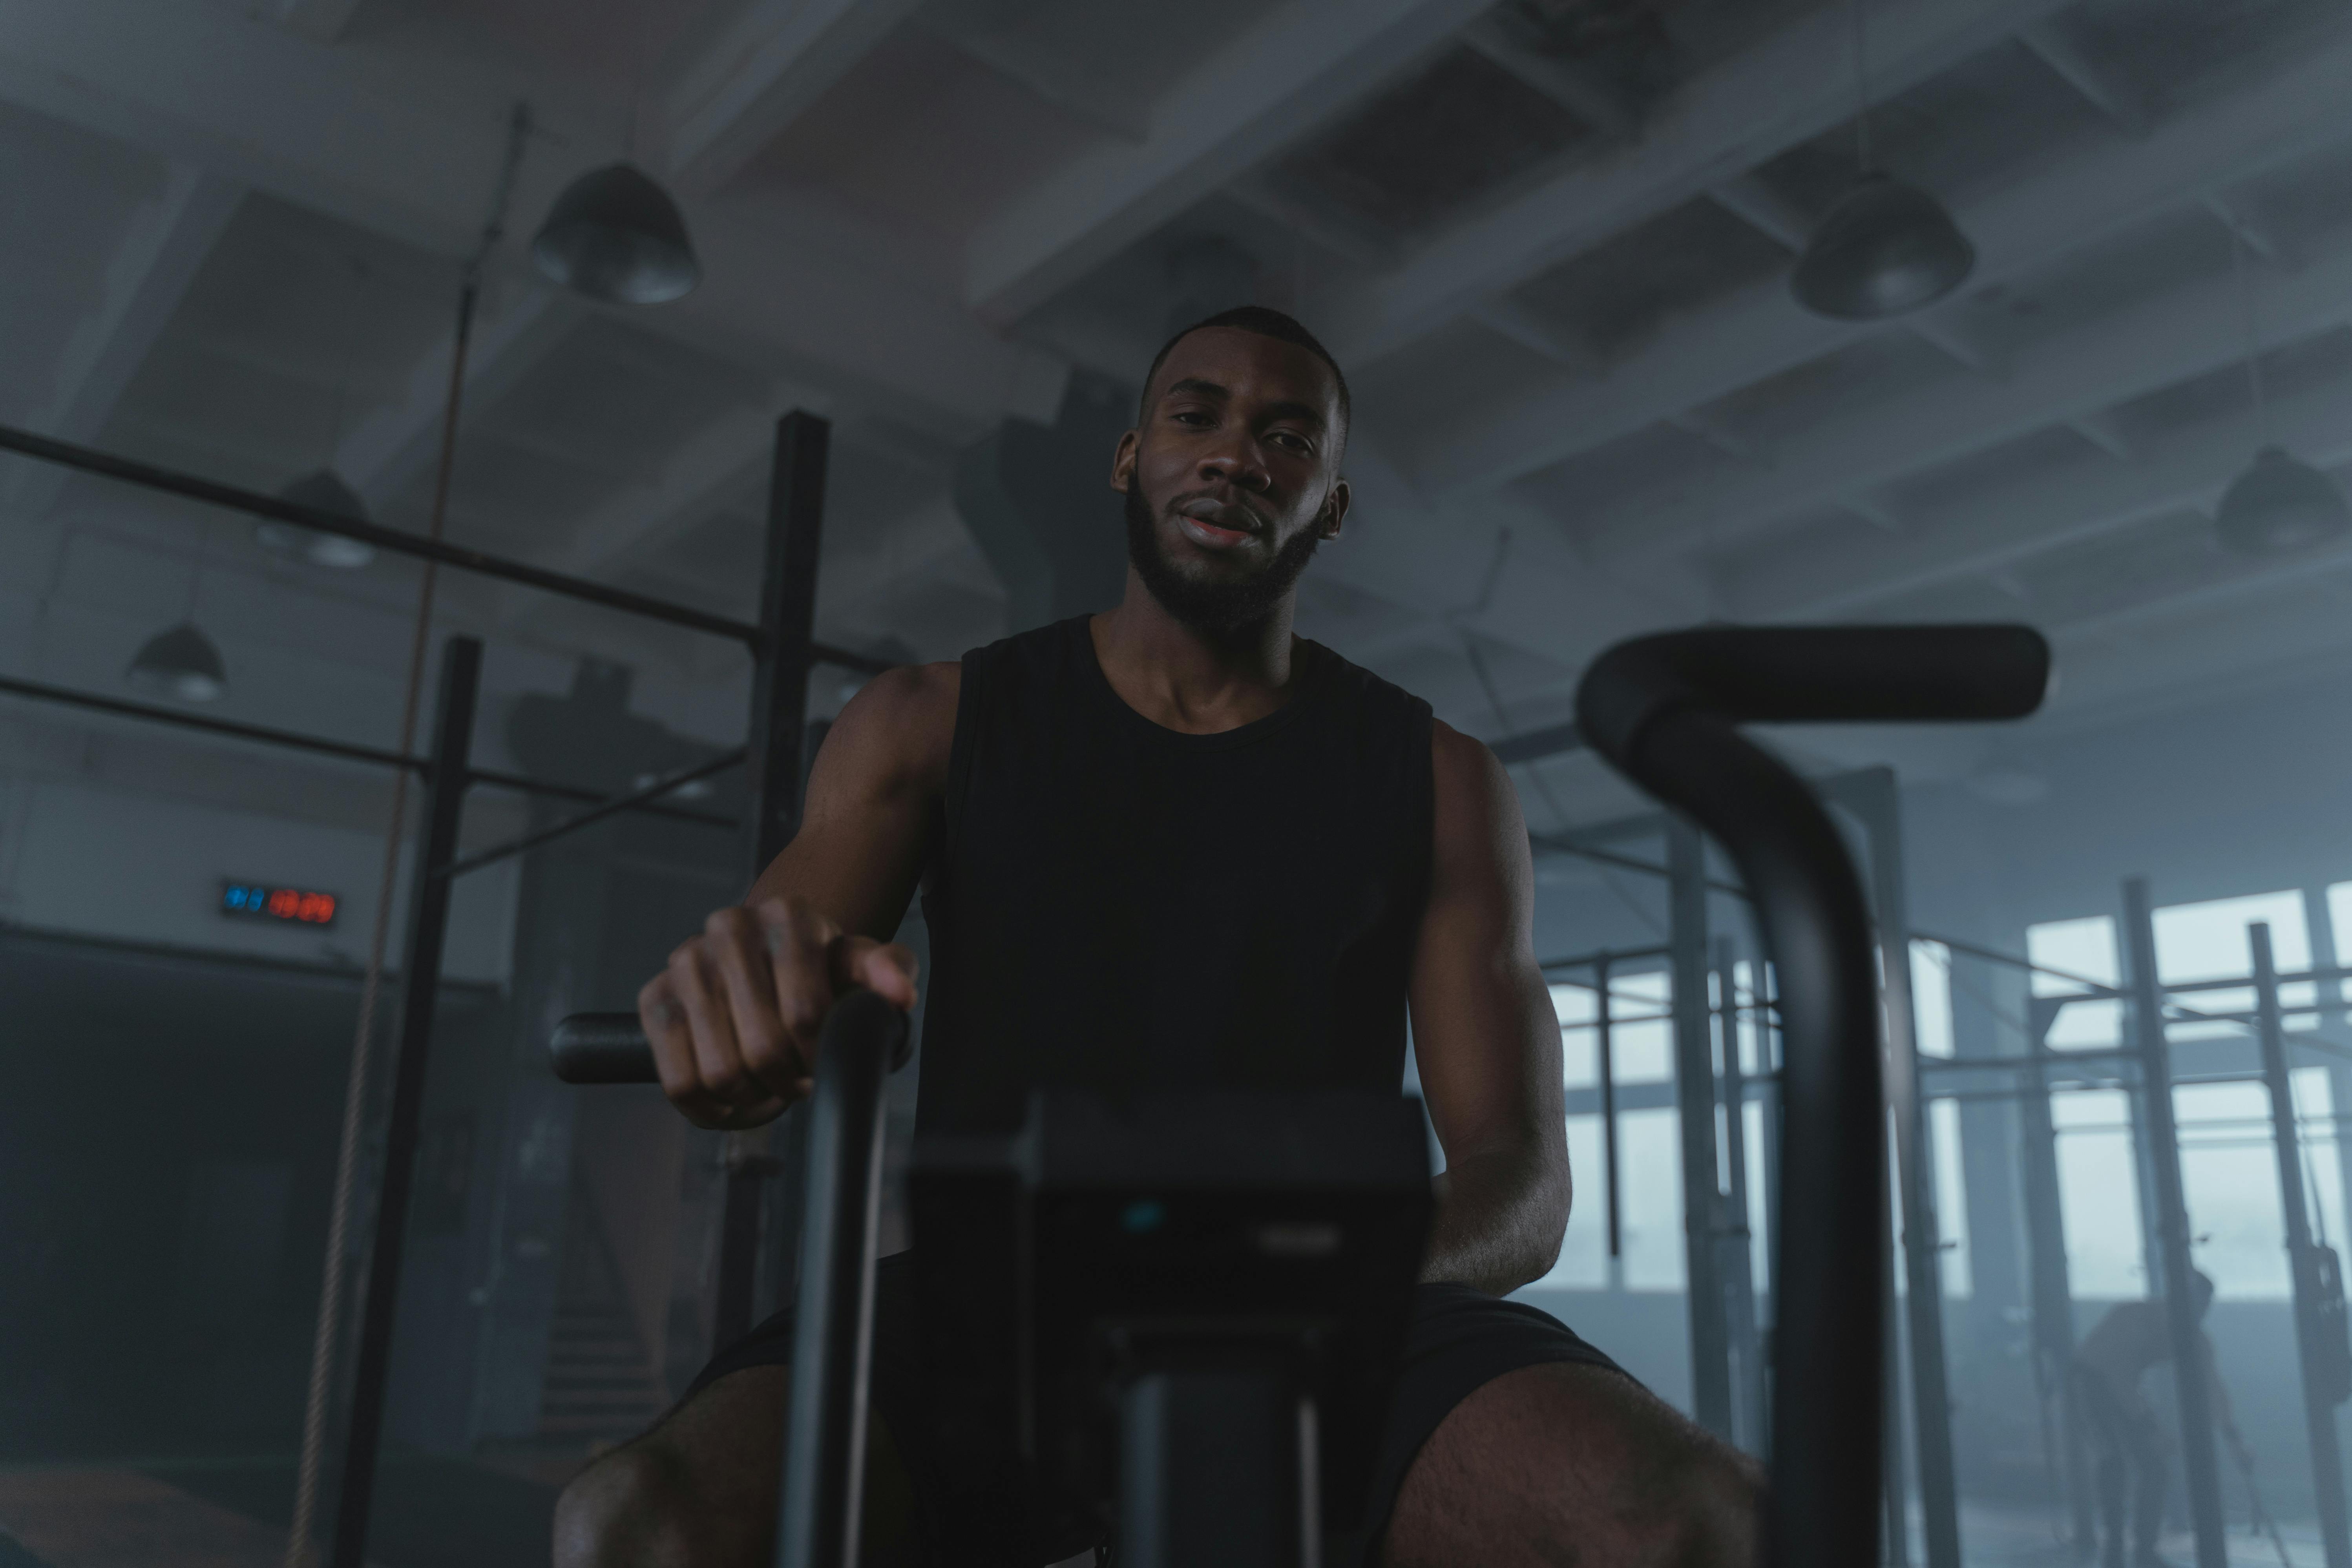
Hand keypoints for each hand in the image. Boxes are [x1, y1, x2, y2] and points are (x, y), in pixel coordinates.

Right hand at [638, 896, 917, 1129]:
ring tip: (766, 1083)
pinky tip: (730, 1099)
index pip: (807, 1014)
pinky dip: (707, 1109)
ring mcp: (686, 962)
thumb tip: (900, 995)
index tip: (825, 1061)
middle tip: (796, 1077)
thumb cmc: (818, 973)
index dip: (820, 1056)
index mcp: (787, 916)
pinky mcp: (654, 1000)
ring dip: (751, 1096)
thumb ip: (886, 974)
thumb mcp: (859, 970)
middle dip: (787, 1079)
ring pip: (720, 1072)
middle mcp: (730, 927)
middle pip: (764, 1048)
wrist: (764, 965)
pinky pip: (678, 1082)